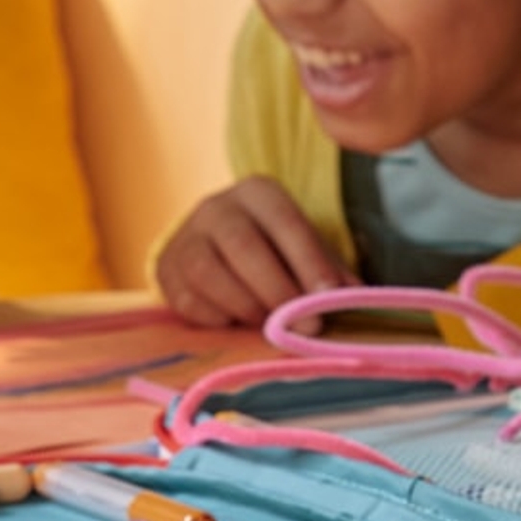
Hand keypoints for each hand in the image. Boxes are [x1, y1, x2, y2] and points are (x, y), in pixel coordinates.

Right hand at [155, 178, 353, 327]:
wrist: (212, 243)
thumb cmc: (271, 248)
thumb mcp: (301, 247)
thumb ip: (328, 269)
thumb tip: (356, 298)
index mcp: (258, 193)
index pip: (285, 223)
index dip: (308, 262)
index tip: (329, 299)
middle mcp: (216, 207)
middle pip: (242, 245)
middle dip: (277, 290)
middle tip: (305, 326)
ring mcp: (185, 237)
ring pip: (208, 272)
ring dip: (245, 306)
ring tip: (269, 326)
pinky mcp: (164, 269)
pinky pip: (187, 300)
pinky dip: (216, 318)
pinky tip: (236, 323)